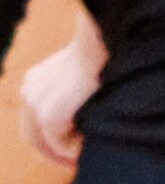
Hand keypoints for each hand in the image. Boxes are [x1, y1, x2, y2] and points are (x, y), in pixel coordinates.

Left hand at [19, 34, 98, 168]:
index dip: (51, 132)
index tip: (72, 141)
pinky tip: (87, 148)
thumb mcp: (82, 63)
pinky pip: (59, 143)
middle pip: (31, 134)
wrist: (102, 38)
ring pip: (45, 141)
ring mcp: (36, 104)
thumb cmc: (103, 45)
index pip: (35, 116)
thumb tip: (86, 97)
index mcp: (35, 79)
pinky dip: (73, 150)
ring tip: (81, 155)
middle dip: (50, 150)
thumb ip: (74, 82)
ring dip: (62, 152)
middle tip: (71, 158)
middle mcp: (29, 92)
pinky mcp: (48, 116)